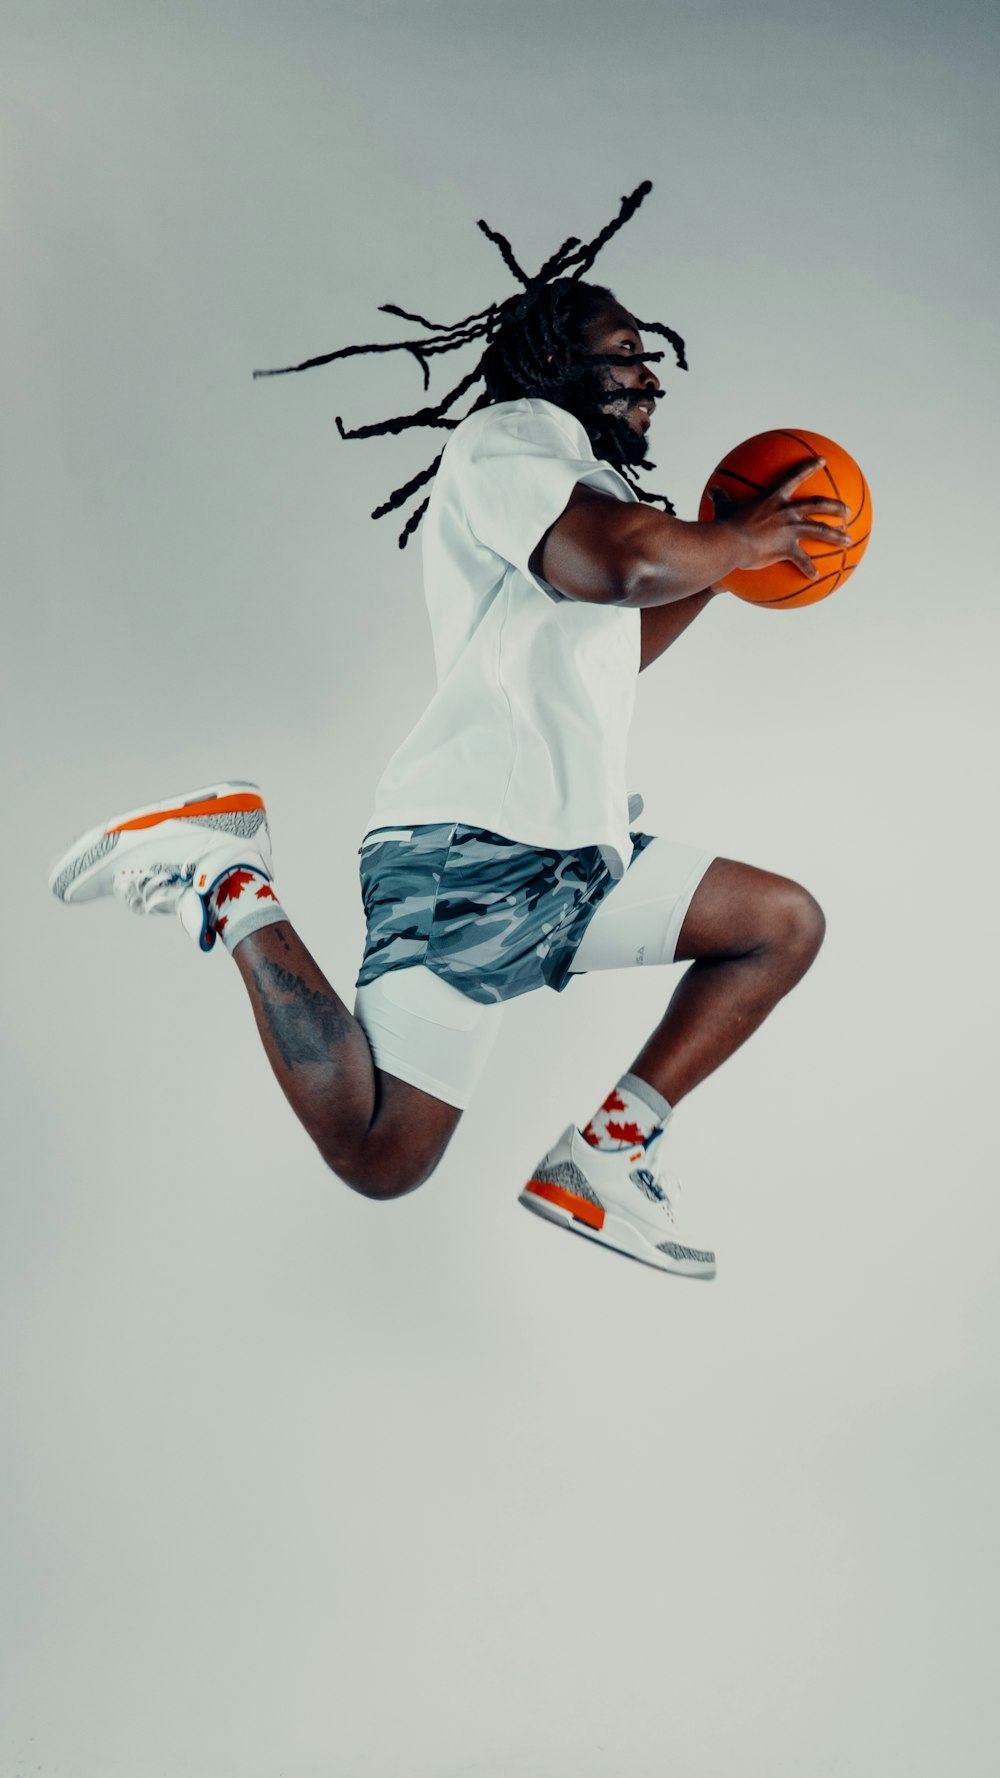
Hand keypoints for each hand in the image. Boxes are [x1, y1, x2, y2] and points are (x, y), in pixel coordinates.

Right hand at [708, 457, 852, 581]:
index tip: (823, 461)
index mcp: (773, 498)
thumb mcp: (722, 507)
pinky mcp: (787, 548)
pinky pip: (802, 560)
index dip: (810, 466)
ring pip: (820, 530)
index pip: (795, 476)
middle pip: (818, 505)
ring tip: (848, 541)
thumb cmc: (724, 524)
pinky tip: (815, 576)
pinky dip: (809, 569)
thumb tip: (713, 490)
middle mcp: (787, 511)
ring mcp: (790, 530)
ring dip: (837, 536)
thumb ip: (721, 497)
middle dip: (835, 506)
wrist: (729, 542)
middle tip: (847, 510)